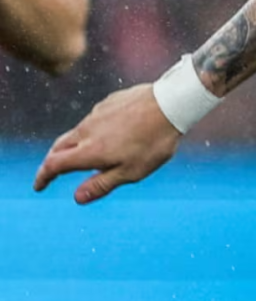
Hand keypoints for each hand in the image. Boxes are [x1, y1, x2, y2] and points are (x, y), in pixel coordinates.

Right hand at [33, 84, 181, 203]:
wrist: (171, 104)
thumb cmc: (154, 142)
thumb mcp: (132, 172)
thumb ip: (102, 184)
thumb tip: (77, 197)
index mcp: (89, 151)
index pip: (54, 165)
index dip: (43, 177)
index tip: (39, 186)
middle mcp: (87, 130)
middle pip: (59, 147)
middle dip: (52, 162)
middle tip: (50, 173)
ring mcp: (97, 114)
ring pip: (76, 132)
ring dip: (72, 146)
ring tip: (78, 156)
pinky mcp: (109, 103)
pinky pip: (94, 120)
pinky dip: (91, 131)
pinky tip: (105, 134)